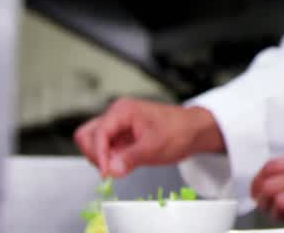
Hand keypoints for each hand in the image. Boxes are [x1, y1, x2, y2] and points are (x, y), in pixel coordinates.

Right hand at [74, 99, 223, 177]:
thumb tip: (111, 170)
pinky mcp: (122, 136)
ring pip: (93, 142)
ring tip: (120, 165)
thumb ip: (130, 158)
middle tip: (109, 168)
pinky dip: (110, 158)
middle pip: (87, 135)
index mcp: (123, 111)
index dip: (99, 155)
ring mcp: (119, 125)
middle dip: (95, 154)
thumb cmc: (180, 130)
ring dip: (102, 157)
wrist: (195, 130)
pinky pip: (106, 149)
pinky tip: (125, 163)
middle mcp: (117, 115)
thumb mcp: (155, 147)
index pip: (97, 134)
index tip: (106, 172)